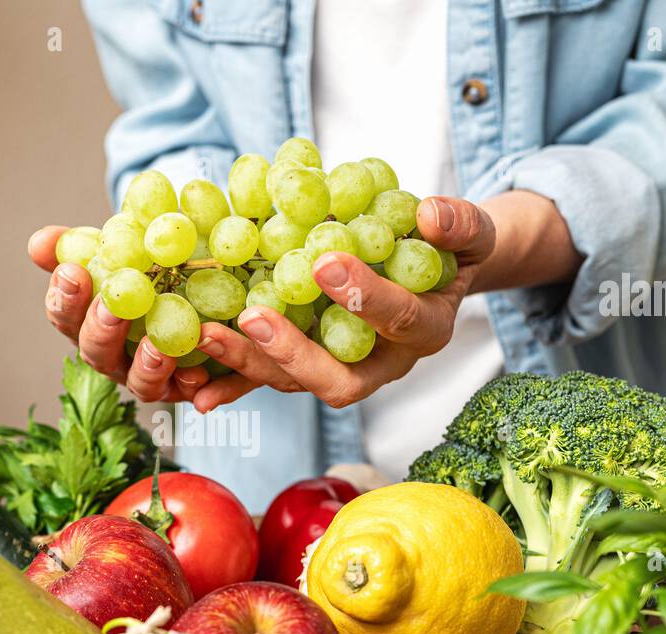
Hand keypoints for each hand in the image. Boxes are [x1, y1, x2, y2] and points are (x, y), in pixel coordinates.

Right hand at [27, 225, 209, 402]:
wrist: (194, 292)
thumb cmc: (142, 275)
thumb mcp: (115, 254)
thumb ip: (79, 247)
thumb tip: (40, 242)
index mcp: (88, 325)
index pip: (65, 316)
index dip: (64, 299)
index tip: (72, 273)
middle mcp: (113, 357)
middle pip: (96, 353)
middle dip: (101, 330)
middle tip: (111, 307)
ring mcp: (146, 377)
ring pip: (140, 383)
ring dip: (146, 368)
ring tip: (157, 348)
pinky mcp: (183, 387)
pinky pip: (185, 391)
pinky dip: (189, 384)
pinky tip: (197, 372)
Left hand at [189, 196, 496, 411]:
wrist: (432, 272)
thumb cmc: (449, 249)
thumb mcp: (469, 231)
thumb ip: (459, 224)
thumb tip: (429, 214)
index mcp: (425, 330)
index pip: (397, 319)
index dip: (365, 296)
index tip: (325, 262)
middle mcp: (381, 363)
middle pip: (337, 377)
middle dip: (293, 352)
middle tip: (252, 317)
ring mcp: (340, 368)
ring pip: (295, 382)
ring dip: (250, 364)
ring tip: (207, 334)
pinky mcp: (306, 365)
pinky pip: (269, 380)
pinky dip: (233, 384)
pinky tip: (196, 388)